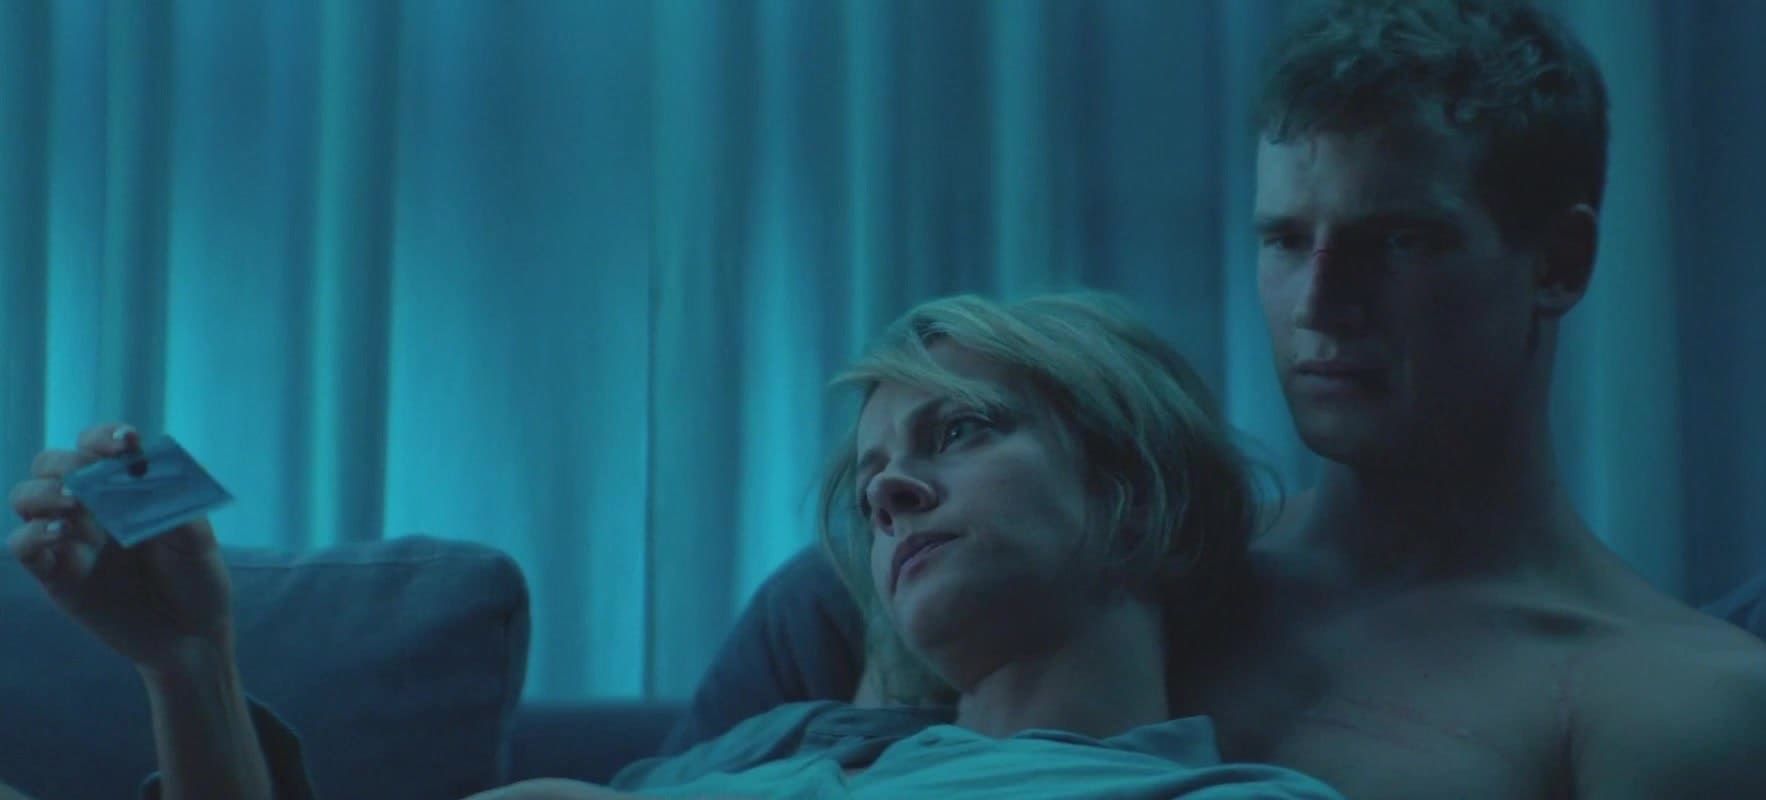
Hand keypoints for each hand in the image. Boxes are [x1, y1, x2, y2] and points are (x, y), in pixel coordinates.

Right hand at [7, 423, 234, 676]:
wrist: (192, 637)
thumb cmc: (197, 580)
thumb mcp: (198, 540)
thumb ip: (175, 506)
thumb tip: (150, 472)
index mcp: (125, 490)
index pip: (98, 447)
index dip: (104, 437)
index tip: (126, 442)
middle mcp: (91, 508)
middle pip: (51, 464)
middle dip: (68, 462)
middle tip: (89, 480)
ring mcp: (70, 540)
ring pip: (26, 497)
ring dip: (44, 493)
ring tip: (77, 506)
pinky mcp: (56, 576)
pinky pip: (23, 547)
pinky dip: (32, 535)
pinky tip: (62, 535)